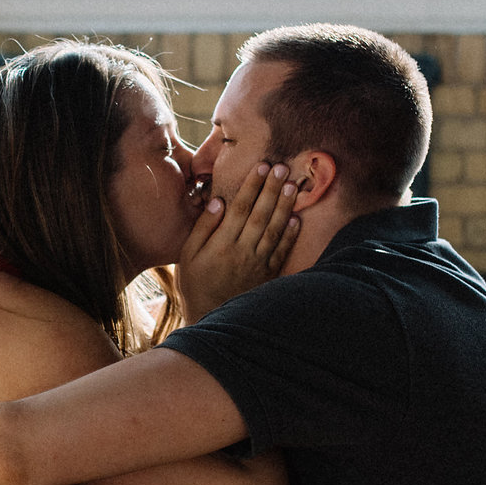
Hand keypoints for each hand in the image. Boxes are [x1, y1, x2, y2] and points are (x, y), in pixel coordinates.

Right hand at [177, 163, 300, 322]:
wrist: (211, 318)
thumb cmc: (196, 283)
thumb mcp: (188, 255)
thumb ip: (203, 227)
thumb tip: (218, 201)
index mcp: (221, 244)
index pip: (240, 207)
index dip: (252, 186)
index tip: (261, 166)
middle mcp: (242, 251)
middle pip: (260, 214)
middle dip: (271, 189)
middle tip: (282, 167)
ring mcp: (258, 263)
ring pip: (274, 229)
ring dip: (284, 207)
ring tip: (292, 186)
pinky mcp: (268, 275)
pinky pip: (282, 251)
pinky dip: (290, 235)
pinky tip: (297, 218)